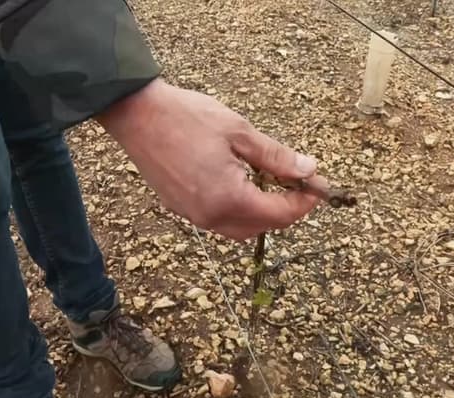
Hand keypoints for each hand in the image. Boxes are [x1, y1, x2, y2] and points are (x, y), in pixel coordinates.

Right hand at [95, 78, 328, 240]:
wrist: (136, 113)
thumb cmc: (187, 117)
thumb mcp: (240, 132)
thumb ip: (277, 157)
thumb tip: (308, 171)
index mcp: (228, 198)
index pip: (279, 214)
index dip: (304, 202)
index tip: (318, 185)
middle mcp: (210, 216)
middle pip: (261, 227)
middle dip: (285, 211)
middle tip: (299, 184)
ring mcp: (192, 215)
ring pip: (239, 229)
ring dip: (261, 213)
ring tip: (271, 183)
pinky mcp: (180, 208)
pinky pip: (218, 220)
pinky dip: (238, 210)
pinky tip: (242, 184)